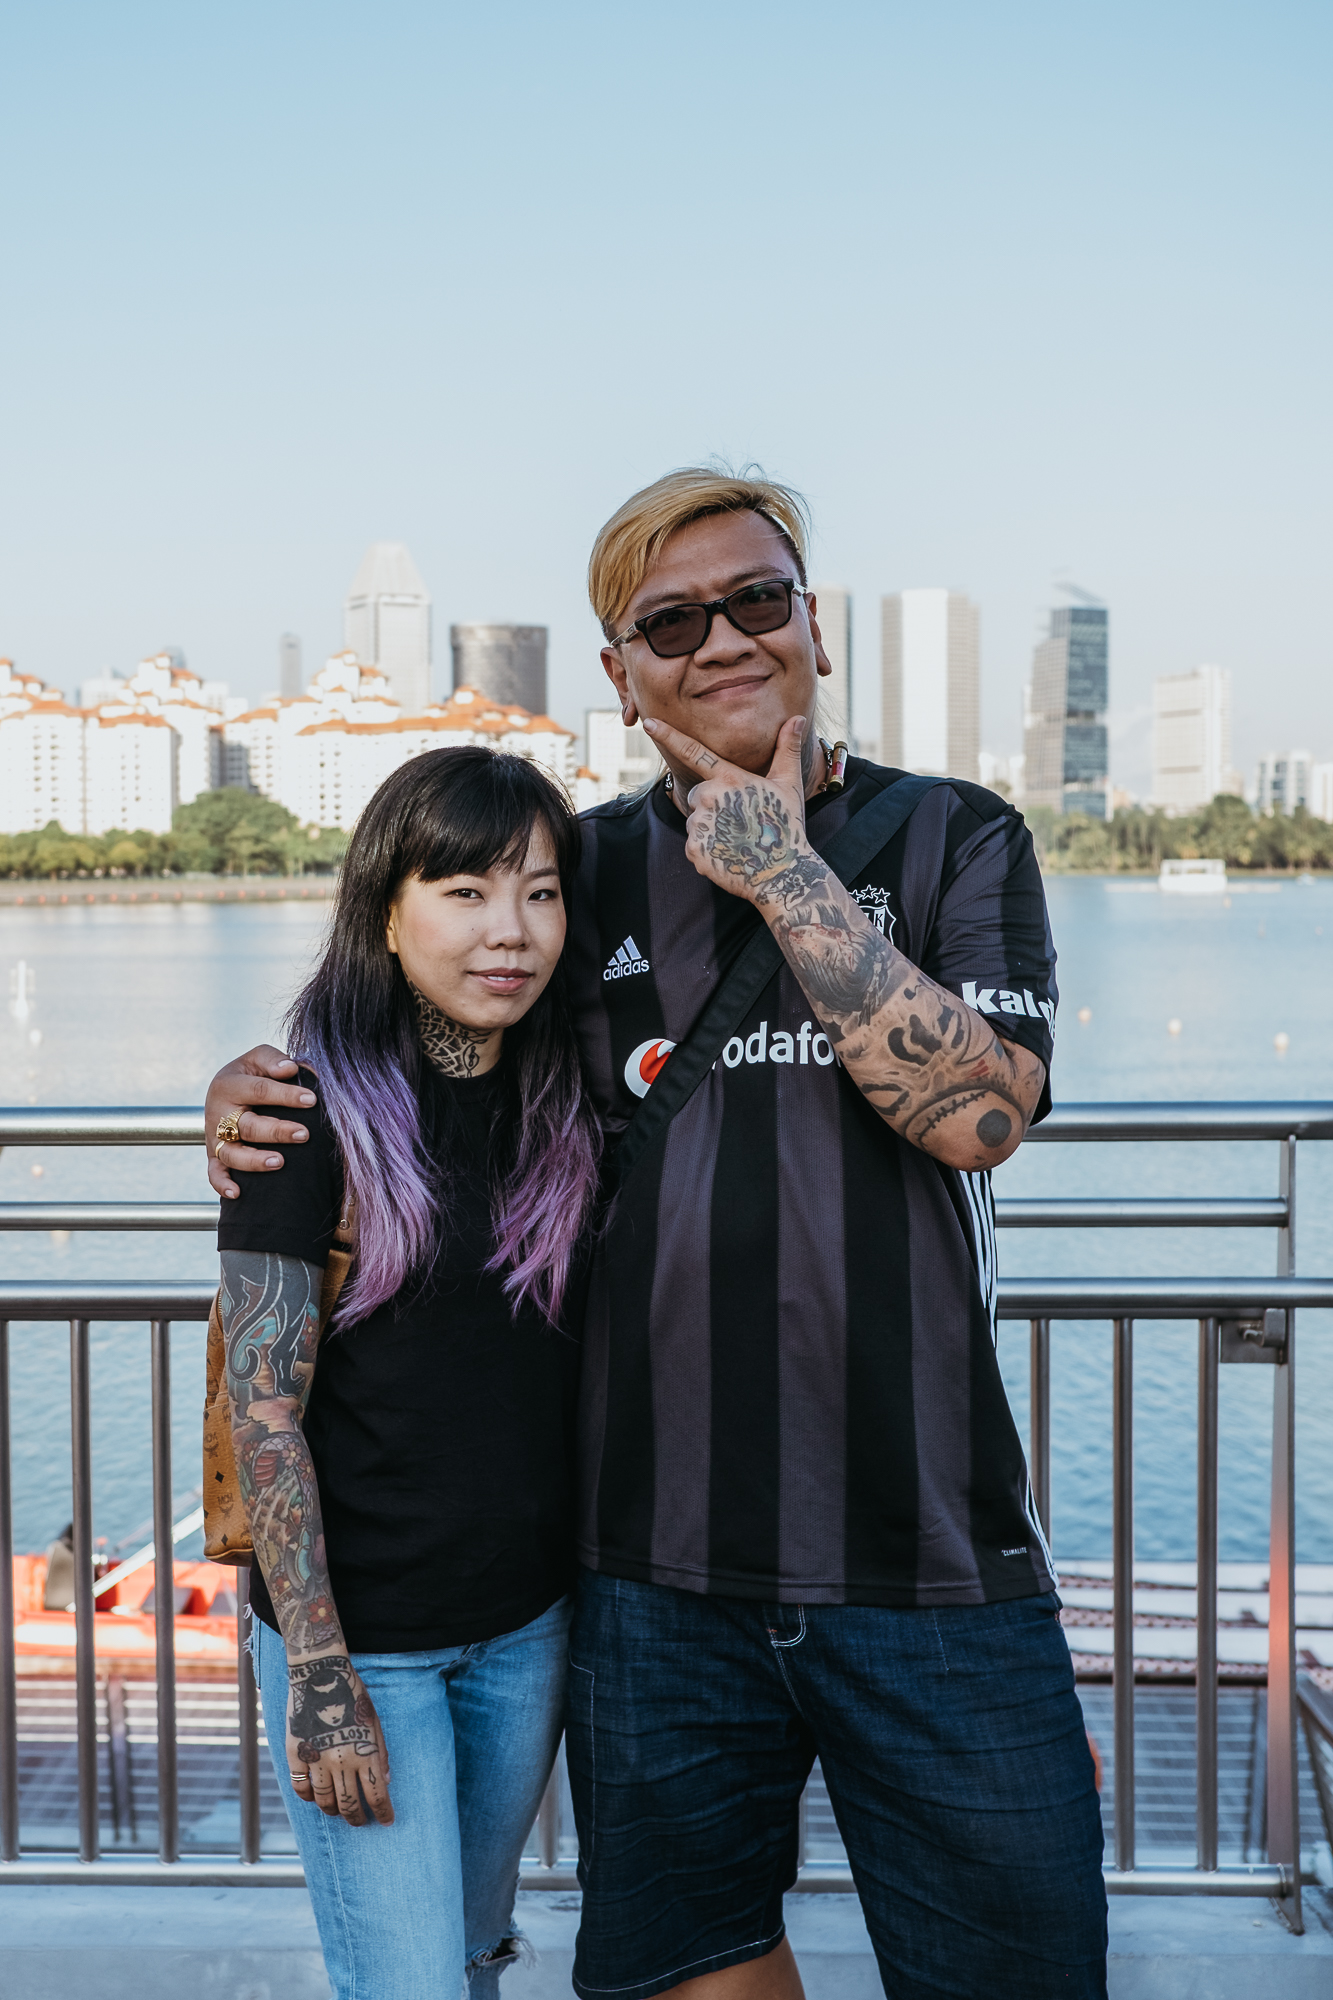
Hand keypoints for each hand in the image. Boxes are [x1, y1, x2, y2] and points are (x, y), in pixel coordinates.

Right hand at [207, 1045, 316, 1199]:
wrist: (225, 1092)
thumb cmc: (251, 1074)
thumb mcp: (258, 1058)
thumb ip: (273, 1059)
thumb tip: (290, 1069)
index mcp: (229, 1085)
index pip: (259, 1090)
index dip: (285, 1095)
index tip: (312, 1099)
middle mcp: (218, 1113)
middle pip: (247, 1126)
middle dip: (276, 1131)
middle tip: (304, 1133)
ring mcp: (215, 1137)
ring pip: (231, 1154)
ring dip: (254, 1160)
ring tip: (280, 1162)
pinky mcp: (214, 1155)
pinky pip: (214, 1174)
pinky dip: (222, 1185)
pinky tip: (238, 1193)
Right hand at [286, 1652, 392, 1826]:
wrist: (319, 1674)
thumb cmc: (352, 1694)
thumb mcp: (374, 1719)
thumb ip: (381, 1751)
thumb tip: (386, 1780)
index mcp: (365, 1752)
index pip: (377, 1794)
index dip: (384, 1812)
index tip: (387, 1821)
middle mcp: (341, 1760)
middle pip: (350, 1804)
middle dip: (358, 1818)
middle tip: (361, 1821)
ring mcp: (317, 1759)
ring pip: (325, 1801)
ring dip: (334, 1811)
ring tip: (339, 1811)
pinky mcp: (297, 1754)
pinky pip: (301, 1787)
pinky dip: (309, 1798)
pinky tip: (315, 1797)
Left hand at [642, 714, 812, 909]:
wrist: (782, 874)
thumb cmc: (787, 826)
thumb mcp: (789, 785)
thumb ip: (787, 749)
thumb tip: (797, 717)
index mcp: (729, 778)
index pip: (694, 752)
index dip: (669, 735)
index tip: (649, 723)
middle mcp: (709, 798)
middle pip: (698, 795)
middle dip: (713, 806)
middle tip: (741, 821)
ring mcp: (700, 825)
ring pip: (695, 821)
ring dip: (711, 829)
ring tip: (738, 840)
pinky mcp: (694, 849)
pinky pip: (694, 845)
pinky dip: (708, 851)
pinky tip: (729, 854)